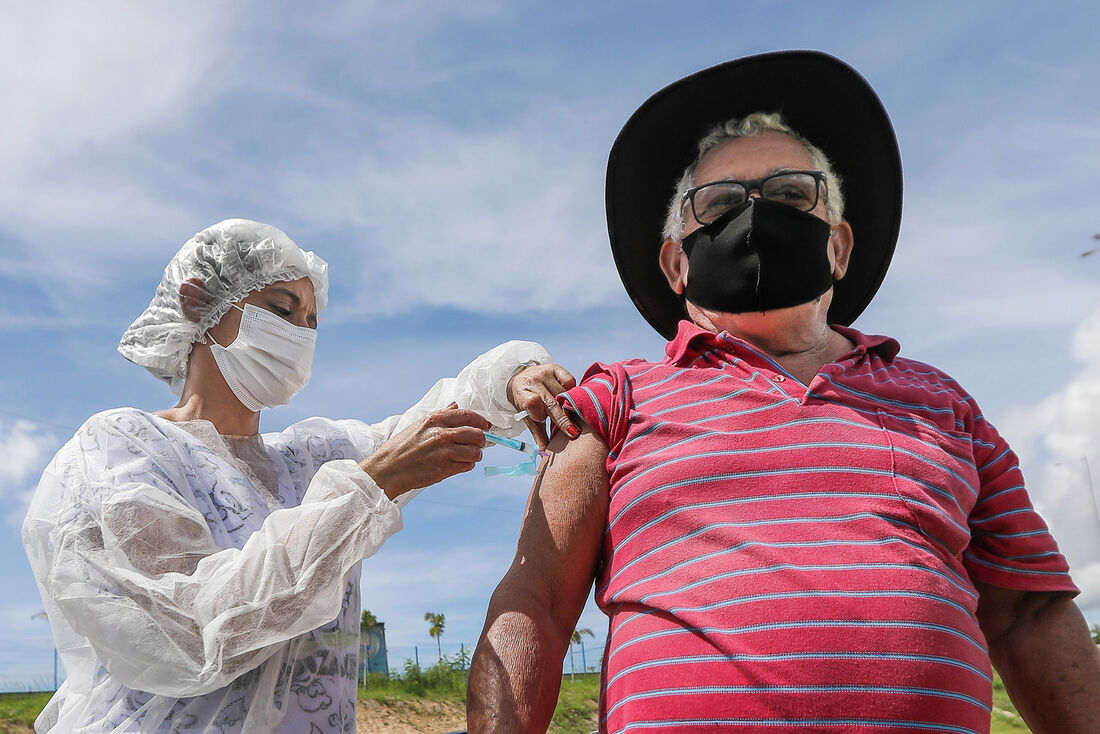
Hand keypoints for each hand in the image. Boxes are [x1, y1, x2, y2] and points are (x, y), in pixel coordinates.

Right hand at [360, 405, 490, 499]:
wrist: (387, 469)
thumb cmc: (401, 447)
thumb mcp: (419, 425)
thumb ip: (440, 415)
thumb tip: (456, 405)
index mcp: (435, 420)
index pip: (467, 415)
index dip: (481, 420)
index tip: (486, 425)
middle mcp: (441, 434)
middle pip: (476, 434)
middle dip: (481, 440)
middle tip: (477, 444)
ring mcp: (444, 452)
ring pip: (475, 452)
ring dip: (475, 455)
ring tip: (468, 456)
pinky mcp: (444, 469)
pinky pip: (467, 466)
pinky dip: (466, 466)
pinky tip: (458, 465)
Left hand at [507, 363, 578, 448]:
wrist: (521, 377)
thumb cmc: (527, 403)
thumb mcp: (528, 418)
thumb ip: (538, 434)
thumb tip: (545, 453)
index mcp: (521, 393)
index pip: (532, 404)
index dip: (539, 414)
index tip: (546, 423)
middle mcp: (532, 381)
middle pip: (550, 403)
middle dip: (563, 419)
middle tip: (574, 433)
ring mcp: (544, 372)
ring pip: (563, 393)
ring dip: (566, 405)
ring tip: (567, 411)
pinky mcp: (555, 367)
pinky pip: (570, 381)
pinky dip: (571, 390)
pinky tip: (567, 395)